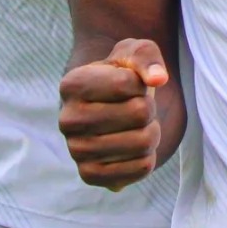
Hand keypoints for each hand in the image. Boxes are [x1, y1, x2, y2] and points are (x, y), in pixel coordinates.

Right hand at [59, 38, 168, 188]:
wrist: (112, 107)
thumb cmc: (123, 74)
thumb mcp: (135, 52)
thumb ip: (146, 57)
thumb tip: (158, 79)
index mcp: (72, 84)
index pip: (127, 84)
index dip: (141, 83)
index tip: (130, 84)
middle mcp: (67, 119)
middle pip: (139, 113)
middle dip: (149, 107)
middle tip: (137, 107)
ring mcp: (76, 150)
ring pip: (143, 143)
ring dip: (152, 132)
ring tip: (136, 126)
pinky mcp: (90, 175)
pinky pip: (140, 169)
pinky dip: (148, 157)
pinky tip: (134, 148)